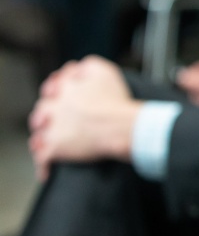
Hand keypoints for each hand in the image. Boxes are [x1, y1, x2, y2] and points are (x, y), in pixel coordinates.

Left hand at [28, 57, 139, 180]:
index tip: (57, 93)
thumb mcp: (104, 70)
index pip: (51, 86)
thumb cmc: (117, 101)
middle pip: (42, 110)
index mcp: (64, 89)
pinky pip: (43, 159)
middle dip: (46, 115)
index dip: (54, 90)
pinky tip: (47, 171)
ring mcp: (53, 128)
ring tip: (45, 143)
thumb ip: (87, 65)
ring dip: (41, 138)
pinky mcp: (55, 148)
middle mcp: (54, 107)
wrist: (122, 127)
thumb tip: (76, 68)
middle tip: (51, 119)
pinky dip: (43, 165)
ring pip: (38, 135)